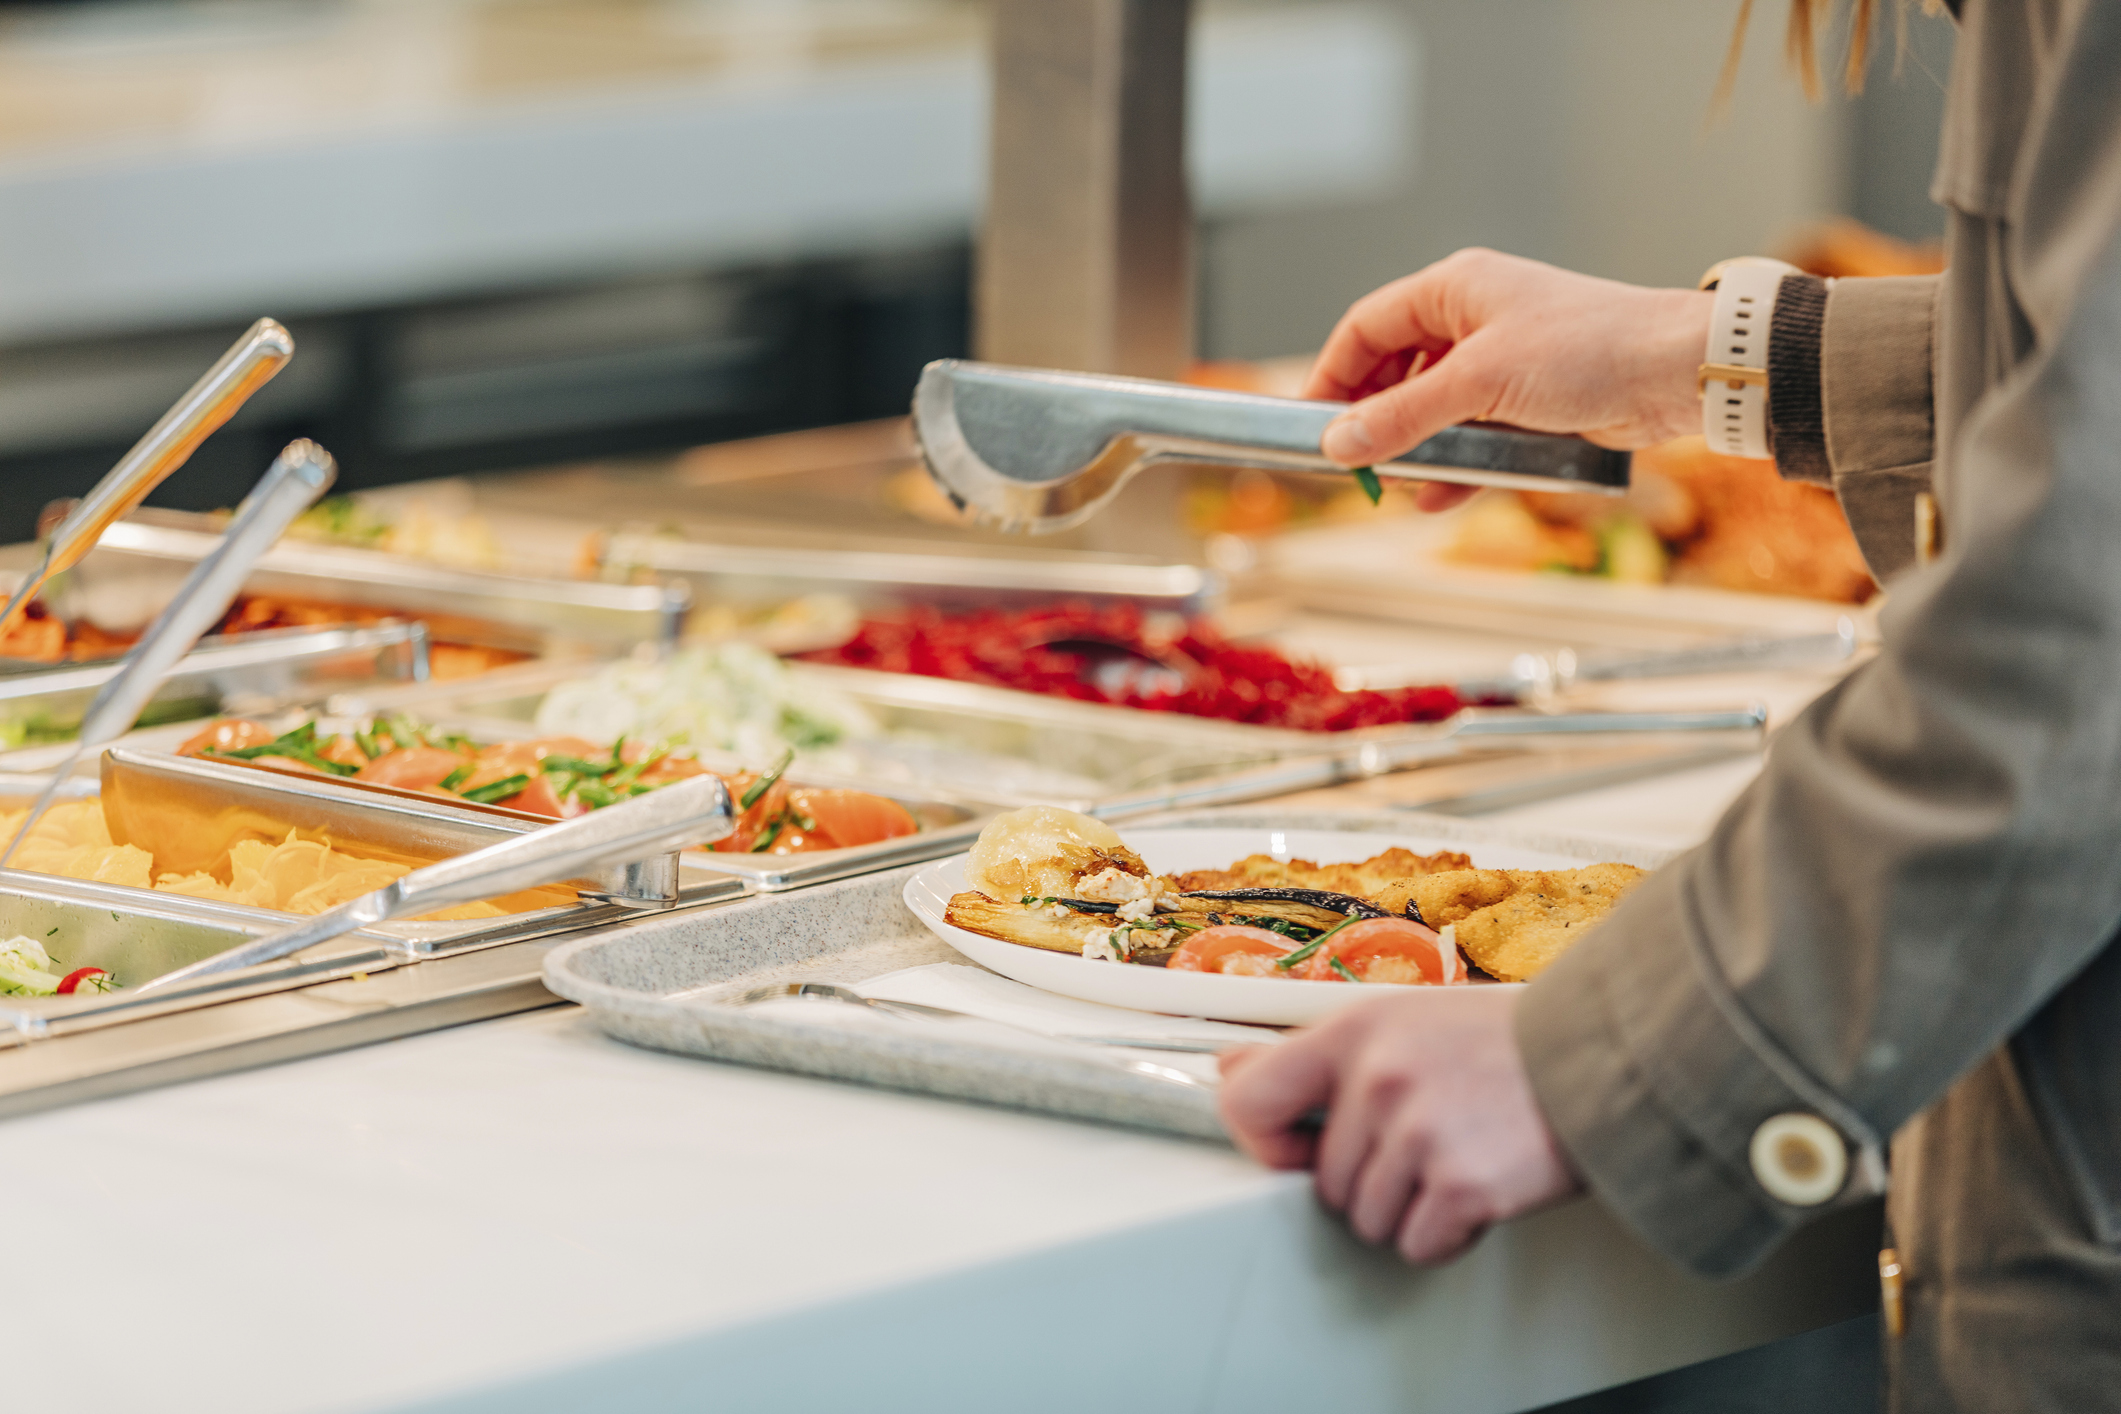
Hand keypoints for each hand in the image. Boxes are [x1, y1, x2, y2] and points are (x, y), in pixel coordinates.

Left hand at [1219, 988, 1581, 1263]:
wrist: (1605, 1059)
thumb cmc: (1500, 1044)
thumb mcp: (1399, 1020)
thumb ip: (1317, 1053)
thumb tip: (1230, 1067)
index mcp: (1354, 1031)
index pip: (1248, 1098)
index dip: (1264, 1142)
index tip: (1298, 1150)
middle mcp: (1378, 1077)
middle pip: (1322, 1182)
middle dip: (1367, 1180)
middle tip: (1424, 1144)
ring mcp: (1420, 1131)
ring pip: (1367, 1219)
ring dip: (1409, 1209)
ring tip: (1457, 1157)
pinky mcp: (1463, 1183)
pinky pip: (1418, 1245)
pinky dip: (1448, 1234)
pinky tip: (1480, 1188)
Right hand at [1301, 249, 1711, 511]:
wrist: (1676, 374)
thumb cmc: (1589, 349)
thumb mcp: (1479, 382)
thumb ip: (1404, 416)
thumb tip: (1340, 442)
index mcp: (1455, 290)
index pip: (1366, 328)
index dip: (1332, 375)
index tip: (1310, 424)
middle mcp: (1475, 319)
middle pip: (1395, 370)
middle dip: (1372, 418)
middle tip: (1350, 462)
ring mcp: (1503, 363)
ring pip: (1434, 408)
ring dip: (1413, 447)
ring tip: (1393, 484)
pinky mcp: (1530, 403)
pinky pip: (1472, 435)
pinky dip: (1454, 464)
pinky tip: (1437, 496)